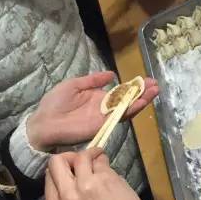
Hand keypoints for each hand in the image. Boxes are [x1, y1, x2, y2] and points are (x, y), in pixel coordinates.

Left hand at [27, 71, 157, 151]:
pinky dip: (131, 110)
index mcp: (97, 97)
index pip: (120, 91)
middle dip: (142, 93)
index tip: (146, 79)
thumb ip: (93, 80)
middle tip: (156, 84)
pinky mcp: (102, 125)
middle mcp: (103, 108)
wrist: (44, 123)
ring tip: (154, 91)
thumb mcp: (74, 84)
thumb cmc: (55, 103)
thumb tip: (111, 74)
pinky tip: (141, 102)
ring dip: (141, 100)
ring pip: (127, 109)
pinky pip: (119, 118)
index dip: (132, 86)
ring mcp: (104, 117)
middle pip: (127, 100)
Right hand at [45, 148, 160, 199]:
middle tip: (82, 161)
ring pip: (81, 156)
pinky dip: (105, 161)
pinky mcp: (105, 178)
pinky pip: (101, 160)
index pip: (49, 174)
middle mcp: (67, 195)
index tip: (71, 169)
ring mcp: (86, 184)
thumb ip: (65, 198)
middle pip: (57, 160)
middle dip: (69, 156)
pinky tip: (111, 172)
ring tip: (100, 162)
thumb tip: (70, 172)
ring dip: (91, 155)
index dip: (61, 168)